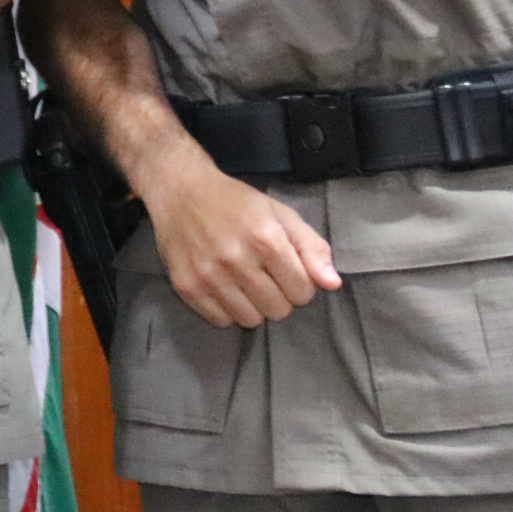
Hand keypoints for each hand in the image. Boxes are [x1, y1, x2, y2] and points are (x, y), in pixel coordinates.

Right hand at [138, 151, 341, 325]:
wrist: (179, 190)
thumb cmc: (235, 202)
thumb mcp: (281, 214)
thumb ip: (312, 248)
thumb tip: (333, 284)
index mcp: (266, 239)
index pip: (303, 292)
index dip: (300, 282)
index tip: (286, 269)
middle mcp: (236, 260)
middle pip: (279, 310)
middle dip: (278, 296)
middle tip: (263, 275)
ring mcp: (208, 276)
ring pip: (251, 321)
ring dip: (253, 306)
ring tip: (243, 283)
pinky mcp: (186, 287)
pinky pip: (221, 321)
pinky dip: (227, 310)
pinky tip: (224, 288)